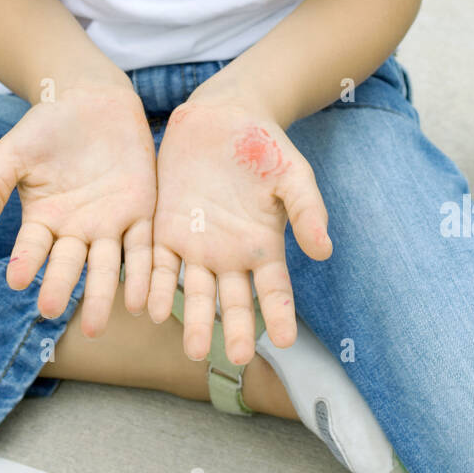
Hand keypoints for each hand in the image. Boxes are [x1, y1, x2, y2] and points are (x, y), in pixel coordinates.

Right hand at [0, 84, 156, 335]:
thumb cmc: (46, 127)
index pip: (32, 248)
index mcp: (42, 220)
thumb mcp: (13, 153)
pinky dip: (143, 274)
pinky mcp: (141, 213)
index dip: (24, 263)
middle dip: (60, 287)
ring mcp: (109, 224)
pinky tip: (142, 301)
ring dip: (103, 295)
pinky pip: (143, 248)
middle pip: (68, 264)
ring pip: (106, 265)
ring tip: (99, 325)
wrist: (92, 99)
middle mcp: (75, 230)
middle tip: (51, 311)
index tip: (16, 281)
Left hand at [148, 93, 332, 364]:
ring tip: (195, 349)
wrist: (221, 115)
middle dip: (236, 330)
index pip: (275, 291)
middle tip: (239, 357)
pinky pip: (159, 265)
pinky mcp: (165, 229)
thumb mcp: (292, 174)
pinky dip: (155, 286)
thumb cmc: (264, 146)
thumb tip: (324, 252)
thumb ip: (307, 211)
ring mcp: (196, 246)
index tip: (287, 341)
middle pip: (234, 302)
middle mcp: (230, 256)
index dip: (281, 315)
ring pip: (195, 292)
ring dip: (194, 320)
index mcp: (265, 246)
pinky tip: (150, 309)